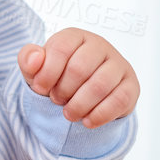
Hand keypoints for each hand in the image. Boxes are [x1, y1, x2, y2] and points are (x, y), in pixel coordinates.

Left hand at [17, 28, 139, 126]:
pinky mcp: (131, 86)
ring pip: (99, 85)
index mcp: (76, 37)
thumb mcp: (36, 70)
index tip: (40, 88)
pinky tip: (87, 121)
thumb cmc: (57, 79)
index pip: (61, 48)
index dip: (46, 73)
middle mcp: (101, 46)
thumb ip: (28, 60)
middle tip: (57, 100)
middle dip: (62, 91)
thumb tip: (35, 58)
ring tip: (69, 113)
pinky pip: (118, 100)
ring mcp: (119, 65)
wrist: (80, 98)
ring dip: (78, 106)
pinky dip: (98, 115)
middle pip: (79, 68)